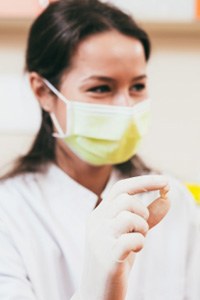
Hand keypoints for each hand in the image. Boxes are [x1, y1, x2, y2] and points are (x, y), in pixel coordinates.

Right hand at [79, 175, 169, 299]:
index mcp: (100, 214)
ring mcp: (99, 238)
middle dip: (143, 212)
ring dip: (142, 228)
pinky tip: (134, 251)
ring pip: (128, 216)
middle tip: (143, 228)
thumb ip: (149, 216)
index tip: (166, 181)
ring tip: (138, 240)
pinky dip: (139, 243)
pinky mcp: (106, 256)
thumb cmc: (117, 258)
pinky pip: (131, 239)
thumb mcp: (132, 232)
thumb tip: (167, 198)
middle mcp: (96, 222)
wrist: (98, 292)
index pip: (122, 188)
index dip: (144, 182)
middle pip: (126, 199)